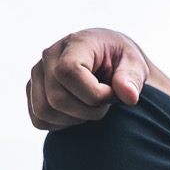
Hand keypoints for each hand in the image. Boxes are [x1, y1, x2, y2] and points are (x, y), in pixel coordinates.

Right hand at [27, 28, 148, 130]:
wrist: (109, 58)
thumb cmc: (121, 61)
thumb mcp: (135, 64)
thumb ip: (132, 78)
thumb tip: (129, 96)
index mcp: (75, 44)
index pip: (68, 72)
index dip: (94, 94)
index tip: (113, 94)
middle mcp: (49, 56)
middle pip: (57, 98)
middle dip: (89, 111)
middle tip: (106, 103)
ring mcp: (38, 74)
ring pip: (45, 111)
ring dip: (75, 119)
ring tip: (92, 107)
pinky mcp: (33, 90)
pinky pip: (39, 120)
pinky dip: (61, 124)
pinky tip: (79, 114)